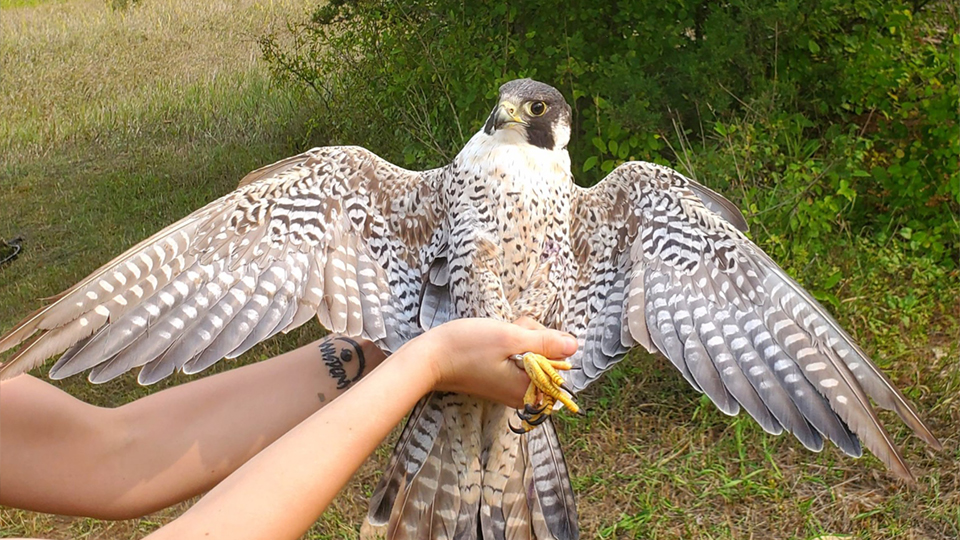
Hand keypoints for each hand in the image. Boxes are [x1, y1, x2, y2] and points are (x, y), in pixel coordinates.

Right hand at [411, 317, 577, 407]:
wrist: (428, 359)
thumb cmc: (465, 348)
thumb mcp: (509, 338)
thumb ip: (545, 342)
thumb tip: (574, 346)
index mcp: (528, 388)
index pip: (560, 362)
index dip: (547, 341)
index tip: (525, 334)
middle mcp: (522, 393)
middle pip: (547, 358)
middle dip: (531, 337)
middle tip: (507, 332)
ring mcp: (509, 387)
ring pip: (531, 355)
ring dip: (518, 338)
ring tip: (495, 336)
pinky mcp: (499, 380)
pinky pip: (516, 359)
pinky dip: (508, 346)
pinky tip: (491, 341)